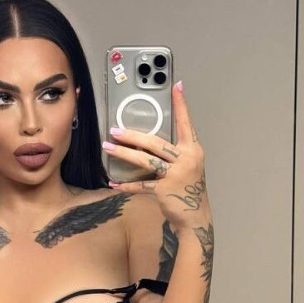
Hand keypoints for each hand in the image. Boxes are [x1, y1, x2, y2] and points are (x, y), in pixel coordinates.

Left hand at [104, 80, 208, 231]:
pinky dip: (127, 185)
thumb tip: (148, 141)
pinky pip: (142, 185)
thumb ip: (174, 153)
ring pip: (146, 160)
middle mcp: (186, 160)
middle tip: (115, 130)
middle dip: (132, 135)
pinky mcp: (165, 190)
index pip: (185, 123)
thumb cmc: (187, 190)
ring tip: (108, 147)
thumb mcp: (187, 167)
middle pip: (155, 142)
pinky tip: (114, 183)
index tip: (176, 85)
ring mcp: (176, 175)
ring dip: (124, 154)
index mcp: (192, 150)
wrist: (195, 217)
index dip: (181, 105)